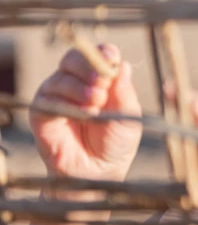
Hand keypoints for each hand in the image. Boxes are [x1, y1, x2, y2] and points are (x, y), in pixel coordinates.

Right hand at [29, 44, 142, 181]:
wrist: (99, 171)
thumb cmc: (116, 141)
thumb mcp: (129, 115)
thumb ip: (125, 92)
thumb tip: (123, 65)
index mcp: (98, 78)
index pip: (97, 54)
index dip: (103, 53)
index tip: (111, 58)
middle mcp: (75, 82)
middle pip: (73, 58)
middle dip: (89, 66)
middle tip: (103, 82)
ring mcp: (56, 96)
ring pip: (61, 77)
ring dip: (81, 88)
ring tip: (98, 104)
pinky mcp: (41, 113)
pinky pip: (48, 100)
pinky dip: (67, 103)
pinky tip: (85, 113)